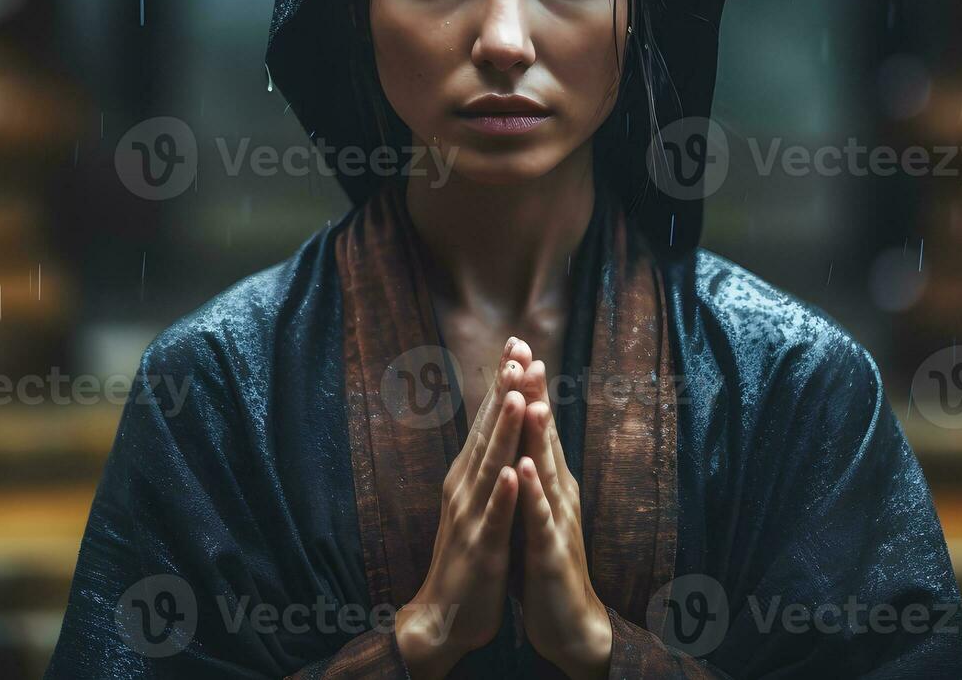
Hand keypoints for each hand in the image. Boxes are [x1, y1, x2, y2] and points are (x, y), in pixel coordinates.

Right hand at [395, 339, 531, 679]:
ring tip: (518, 397)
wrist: (443, 616)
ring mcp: (472, 517)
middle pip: (488, 433)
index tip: (517, 345)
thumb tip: (494, 425)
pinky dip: (504, 495)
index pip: (488, 421)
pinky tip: (513, 473)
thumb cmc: (466, 556)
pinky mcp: (482, 548)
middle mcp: (466, 488)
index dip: (503, 383)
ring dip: (504, 431)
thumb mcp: (474, 502)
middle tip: (517, 352)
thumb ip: (484, 465)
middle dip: (504, 392)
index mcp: (468, 476)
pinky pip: (496, 518)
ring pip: (492, 467)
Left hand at [509, 339, 612, 679]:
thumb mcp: (534, 507)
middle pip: (545, 437)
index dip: (526, 387)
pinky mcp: (550, 552)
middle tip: (529, 353)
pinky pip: (539, 519)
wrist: (568, 622)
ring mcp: (557, 521)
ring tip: (530, 400)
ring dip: (539, 436)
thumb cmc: (545, 561)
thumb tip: (519, 432)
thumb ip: (530, 470)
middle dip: (535, 395)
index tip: (516, 347)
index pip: (536, 427)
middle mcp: (557, 493)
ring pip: (546, 471)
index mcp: (549, 481)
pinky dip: (530, 493)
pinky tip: (522, 470)